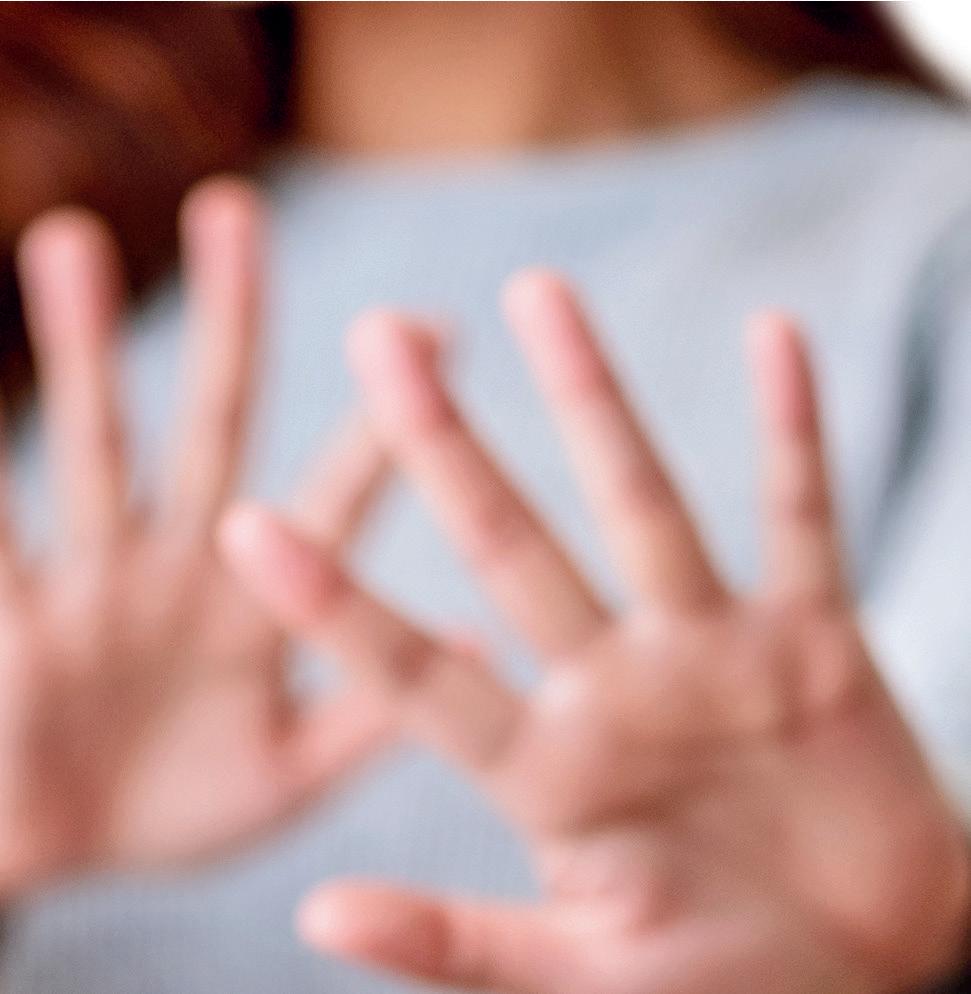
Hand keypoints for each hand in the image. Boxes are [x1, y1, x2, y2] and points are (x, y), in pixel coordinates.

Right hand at [0, 179, 392, 896]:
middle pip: (210, 424)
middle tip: (236, 211)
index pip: (333, 495)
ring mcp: (91, 578)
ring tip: (75, 243)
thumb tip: (483, 641)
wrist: (63, 861)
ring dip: (83, 350)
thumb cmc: (183, 811)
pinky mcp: (15, 611)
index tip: (434, 326)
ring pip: (93, 445)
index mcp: (261, 602)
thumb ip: (371, 721)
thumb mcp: (289, 774)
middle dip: (228, 324)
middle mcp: (181, 563)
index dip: (386, 425)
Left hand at [224, 271, 970, 993]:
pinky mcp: (814, 641)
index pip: (418, 675)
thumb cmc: (729, 993)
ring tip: (539, 292)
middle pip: (510, 545)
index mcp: (547, 774)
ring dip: (591, 397)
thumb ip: (463, 947)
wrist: (875, 981)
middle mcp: (613, 688)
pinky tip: (776, 337)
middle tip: (380, 337)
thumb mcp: (588, 979)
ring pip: (640, 500)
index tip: (246, 526)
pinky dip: (792, 431)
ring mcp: (711, 653)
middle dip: (444, 444)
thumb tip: (318, 918)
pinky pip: (800, 515)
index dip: (336, 606)